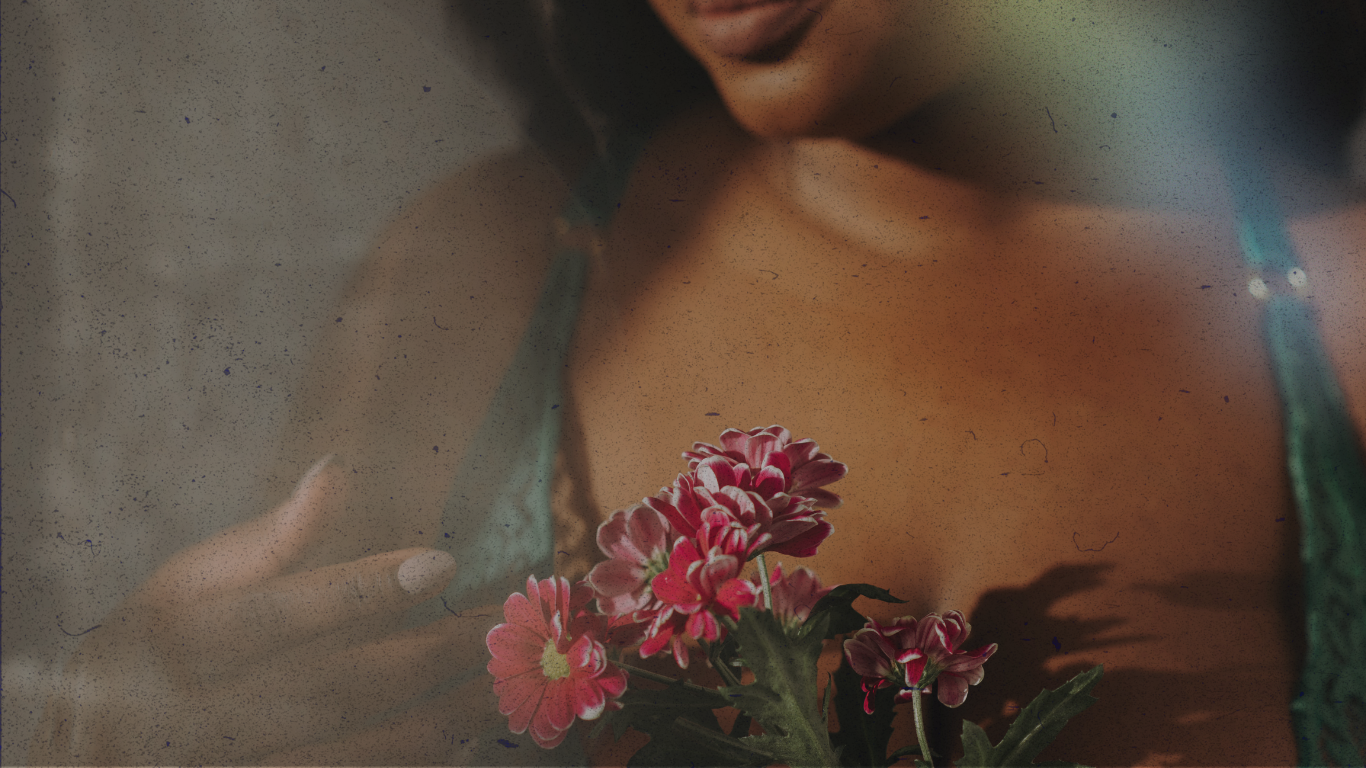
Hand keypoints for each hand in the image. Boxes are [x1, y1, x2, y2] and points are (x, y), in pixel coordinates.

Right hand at [28, 458, 500, 764]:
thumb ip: (270, 541)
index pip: (275, 616)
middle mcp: (191, 720)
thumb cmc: (153, 651)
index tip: (442, 561)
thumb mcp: (185, 585)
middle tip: (501, 626)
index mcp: (174, 644)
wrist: (97, 756)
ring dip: (437, 720)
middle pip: (329, 689)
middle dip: (427, 657)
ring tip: (501, 682)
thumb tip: (338, 471)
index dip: (360, 591)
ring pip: (349, 754)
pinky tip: (460, 738)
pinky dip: (410, 765)